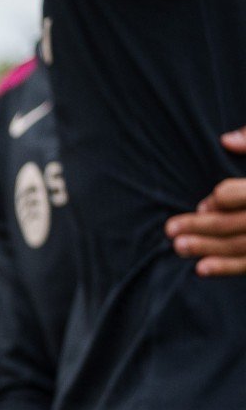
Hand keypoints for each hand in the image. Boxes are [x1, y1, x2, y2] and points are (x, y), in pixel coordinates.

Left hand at [167, 129, 245, 274]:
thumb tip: (225, 140)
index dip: (224, 198)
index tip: (204, 204)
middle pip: (238, 223)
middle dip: (203, 227)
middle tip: (170, 228)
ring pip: (242, 245)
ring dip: (208, 248)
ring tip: (178, 247)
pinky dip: (227, 267)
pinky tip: (201, 268)